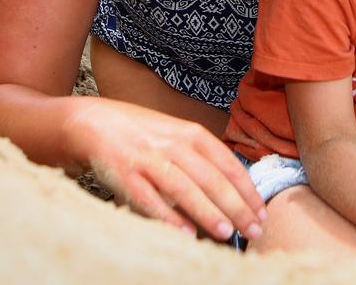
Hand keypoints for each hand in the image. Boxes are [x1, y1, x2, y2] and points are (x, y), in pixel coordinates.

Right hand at [65, 97, 265, 239]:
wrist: (94, 121)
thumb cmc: (144, 134)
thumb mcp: (178, 135)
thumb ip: (203, 159)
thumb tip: (233, 191)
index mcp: (192, 134)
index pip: (228, 164)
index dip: (247, 190)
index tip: (261, 212)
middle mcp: (174, 144)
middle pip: (212, 178)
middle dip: (237, 206)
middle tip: (254, 230)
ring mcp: (149, 159)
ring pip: (185, 188)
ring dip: (208, 212)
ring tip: (227, 233)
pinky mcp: (124, 174)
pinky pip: (149, 200)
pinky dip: (168, 217)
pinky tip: (185, 234)